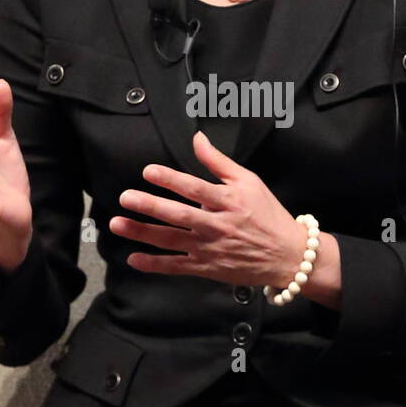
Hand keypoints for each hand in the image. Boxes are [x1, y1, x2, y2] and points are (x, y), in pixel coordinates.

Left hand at [109, 130, 305, 288]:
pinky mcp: (207, 268)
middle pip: (179, 215)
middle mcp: (218, 225)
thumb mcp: (249, 181)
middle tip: (125, 197)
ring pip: (172, 240)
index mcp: (229, 201)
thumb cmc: (267, 215)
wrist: (287, 256)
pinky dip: (155, 264)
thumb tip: (197, 138)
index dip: (171, 179)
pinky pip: (177, 266)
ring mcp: (211, 249)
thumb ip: (219, 161)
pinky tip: (134, 258)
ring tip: (118, 224)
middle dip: (150, 206)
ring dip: (143, 233)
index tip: (148, 171)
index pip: (195, 188)